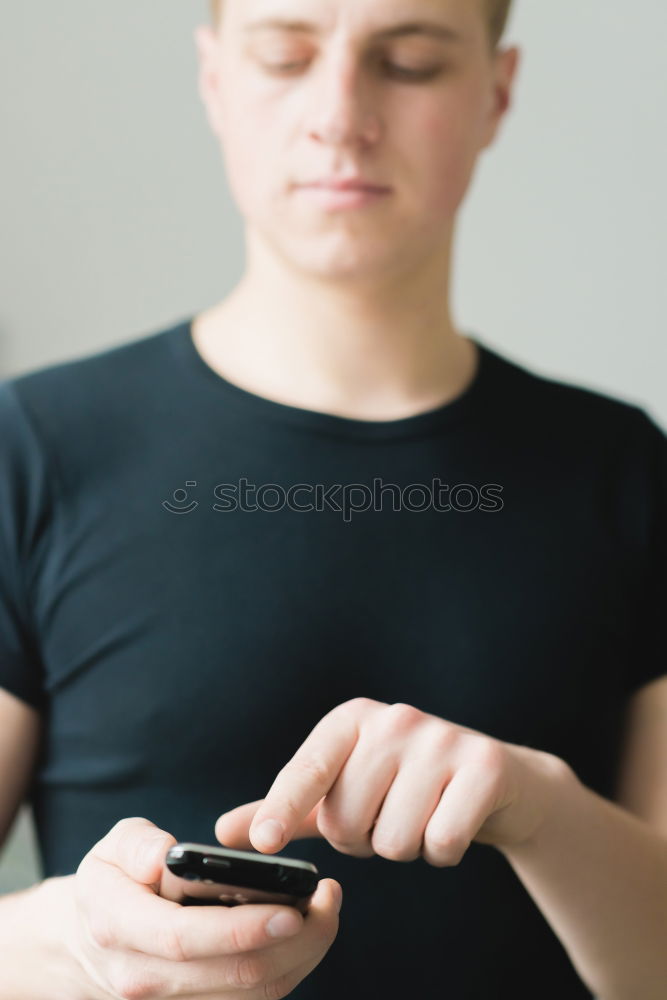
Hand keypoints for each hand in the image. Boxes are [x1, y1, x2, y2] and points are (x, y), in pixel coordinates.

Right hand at [66, 817, 341, 999]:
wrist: (90, 942)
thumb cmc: (113, 883)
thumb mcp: (110, 849)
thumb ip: (135, 844)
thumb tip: (163, 856)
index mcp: (120, 928)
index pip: (185, 939)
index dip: (241, 929)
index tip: (290, 910)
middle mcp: (145, 978)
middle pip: (233, 975)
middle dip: (294, 940)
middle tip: (327, 897)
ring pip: (252, 996)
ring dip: (301, 957)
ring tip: (326, 910)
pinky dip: (289, 970)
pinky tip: (308, 935)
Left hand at [215, 698, 569, 865]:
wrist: (496, 781)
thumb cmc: (404, 786)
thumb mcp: (344, 790)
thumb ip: (286, 809)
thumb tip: (227, 831)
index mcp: (351, 719)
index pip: (308, 769)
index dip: (283, 808)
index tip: (264, 844)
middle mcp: (394, 719)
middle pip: (349, 822)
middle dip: (363, 840)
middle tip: (387, 815)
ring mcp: (441, 738)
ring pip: (395, 840)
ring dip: (405, 848)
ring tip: (420, 816)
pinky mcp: (485, 765)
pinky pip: (442, 843)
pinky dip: (443, 853)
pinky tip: (452, 822)